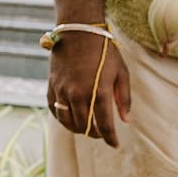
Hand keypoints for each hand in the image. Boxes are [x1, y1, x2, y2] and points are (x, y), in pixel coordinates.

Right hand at [46, 29, 131, 145]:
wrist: (78, 32)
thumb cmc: (104, 50)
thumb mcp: (121, 72)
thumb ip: (123, 98)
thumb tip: (125, 120)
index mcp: (100, 92)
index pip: (105, 125)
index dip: (111, 139)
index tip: (115, 145)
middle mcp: (79, 95)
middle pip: (85, 127)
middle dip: (95, 134)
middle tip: (102, 133)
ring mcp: (63, 91)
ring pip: (69, 122)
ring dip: (79, 128)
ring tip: (87, 127)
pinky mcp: (52, 87)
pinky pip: (55, 111)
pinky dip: (63, 118)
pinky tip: (71, 118)